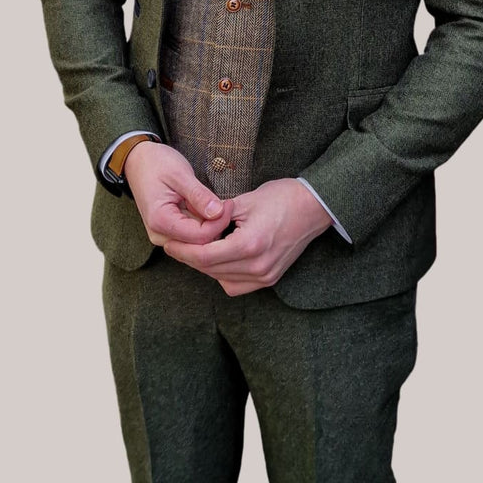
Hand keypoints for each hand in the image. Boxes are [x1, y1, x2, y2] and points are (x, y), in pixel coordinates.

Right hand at [124, 142, 232, 246]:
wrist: (138, 161)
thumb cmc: (156, 164)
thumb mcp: (181, 174)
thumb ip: (199, 195)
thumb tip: (218, 212)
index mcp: (160, 221)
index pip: (199, 236)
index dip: (219, 222)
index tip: (230, 204)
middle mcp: (159, 235)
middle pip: (199, 244)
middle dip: (216, 226)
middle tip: (227, 204)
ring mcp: (163, 236)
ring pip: (197, 242)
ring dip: (210, 225)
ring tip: (214, 204)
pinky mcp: (168, 233)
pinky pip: (191, 236)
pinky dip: (203, 224)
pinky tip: (206, 209)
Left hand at [163, 178, 332, 295]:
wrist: (314, 207)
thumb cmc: (282, 197)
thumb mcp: (245, 201)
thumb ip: (216, 216)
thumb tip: (192, 222)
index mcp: (250, 245)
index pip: (205, 256)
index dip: (183, 251)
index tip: (168, 243)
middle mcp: (258, 266)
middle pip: (210, 270)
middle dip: (189, 258)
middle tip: (174, 245)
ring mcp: (266, 276)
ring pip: (221, 279)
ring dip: (205, 267)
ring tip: (193, 250)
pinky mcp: (270, 278)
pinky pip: (236, 285)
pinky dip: (222, 275)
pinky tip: (217, 259)